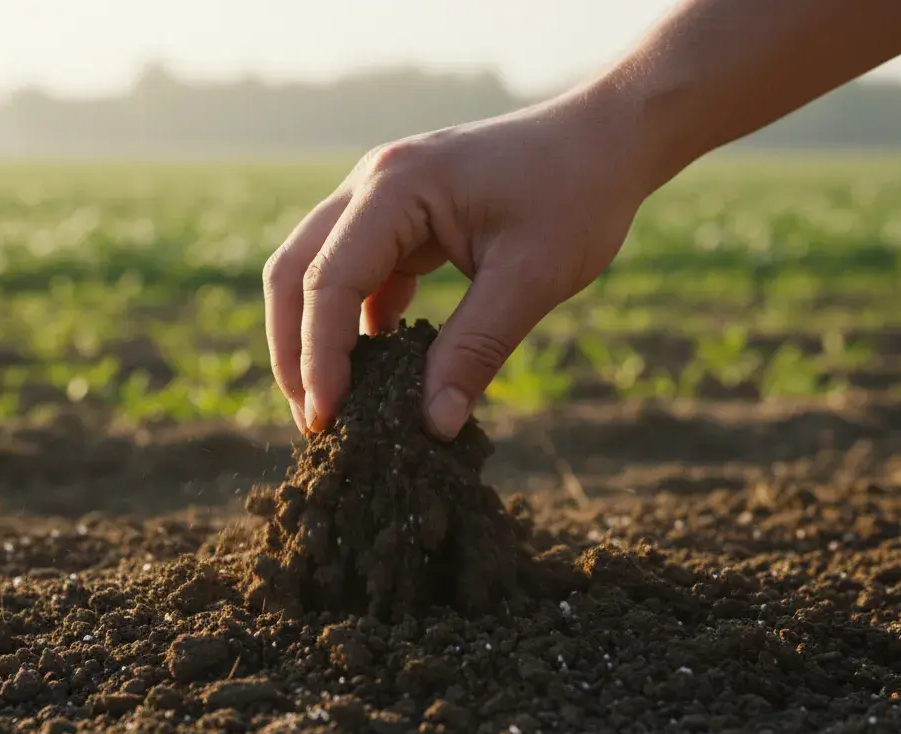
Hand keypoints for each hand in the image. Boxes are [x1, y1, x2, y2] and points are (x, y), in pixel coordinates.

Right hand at [262, 89, 657, 439]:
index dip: (320, 357)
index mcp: (395, 188)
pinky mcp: (400, 217)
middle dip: (294, 351)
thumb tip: (435, 427)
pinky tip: (381, 371)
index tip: (327, 419)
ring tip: (338, 406)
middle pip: (294, 272)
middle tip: (315, 422)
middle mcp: (371, 184)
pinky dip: (356, 324)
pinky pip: (356, 274)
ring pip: (315, 272)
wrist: (606, 139)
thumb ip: (476, 351)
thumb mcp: (531, 279)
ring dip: (316, 338)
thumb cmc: (577, 194)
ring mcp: (380, 198)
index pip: (328, 281)